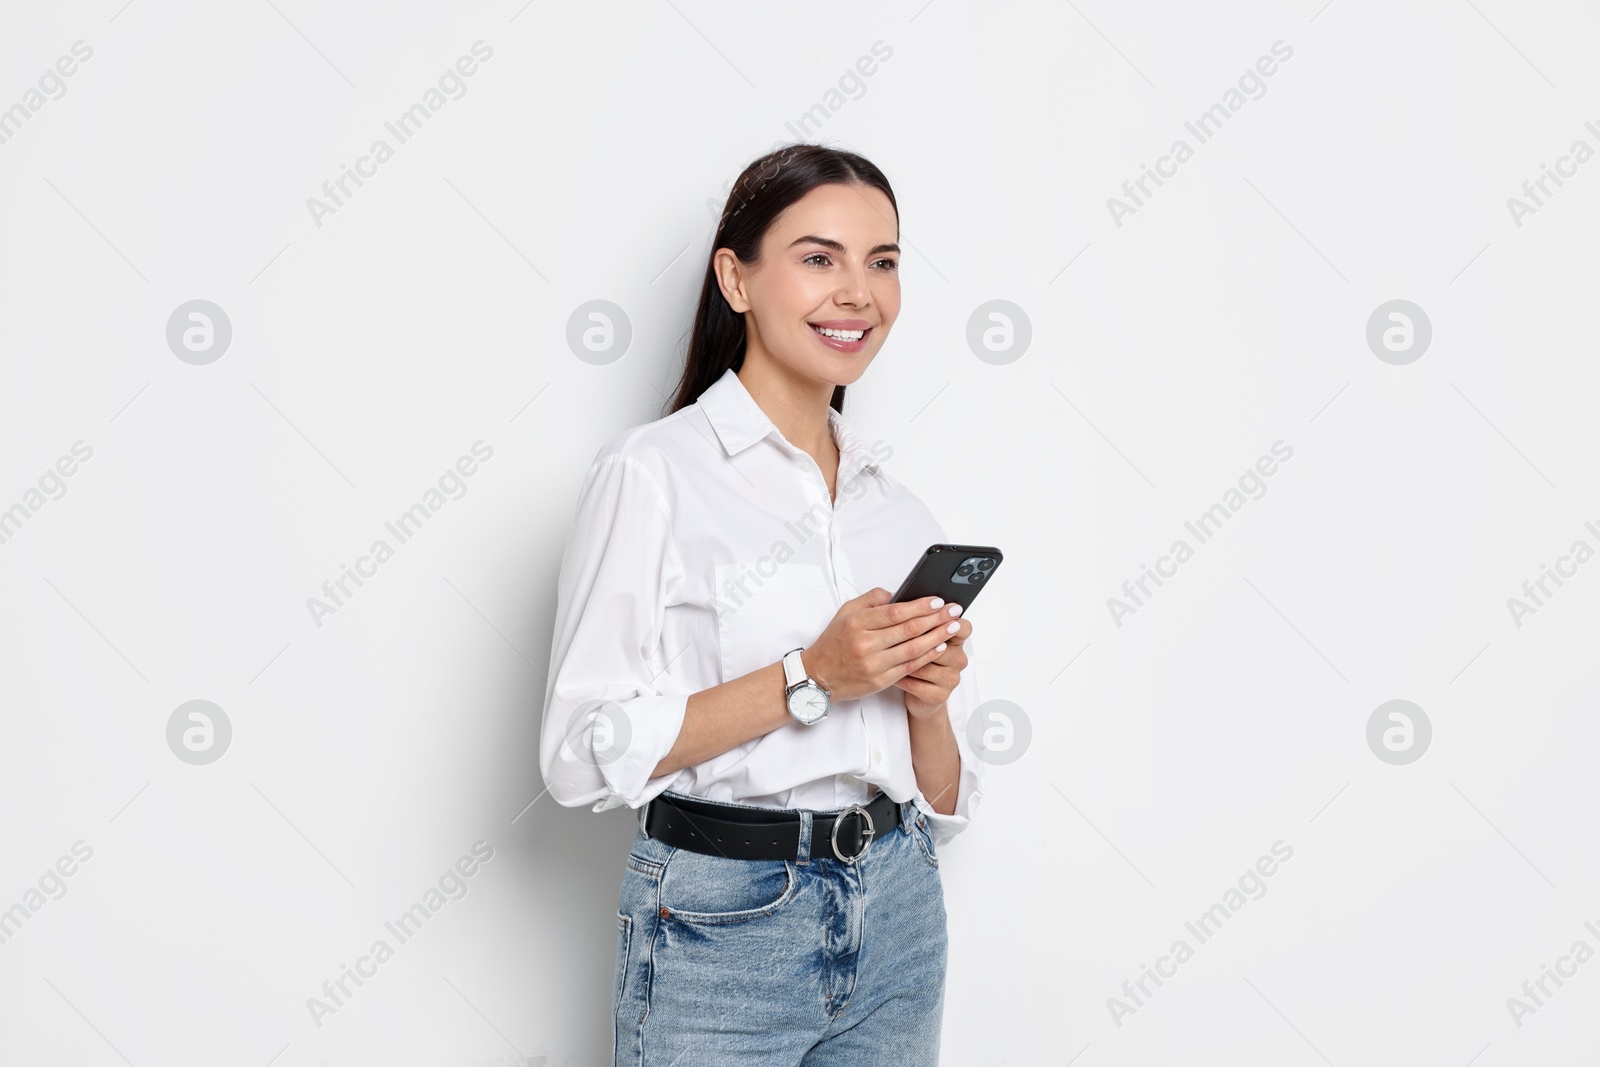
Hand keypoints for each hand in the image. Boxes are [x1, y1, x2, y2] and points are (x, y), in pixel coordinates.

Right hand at [800, 588, 964, 702]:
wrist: (818, 676)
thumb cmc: (834, 642)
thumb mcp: (845, 612)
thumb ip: (871, 599)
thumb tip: (897, 593)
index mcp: (856, 623)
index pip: (895, 612)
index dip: (920, 606)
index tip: (938, 601)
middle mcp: (865, 644)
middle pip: (908, 630)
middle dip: (936, 619)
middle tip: (954, 611)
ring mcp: (873, 664)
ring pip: (913, 649)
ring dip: (937, 637)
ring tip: (953, 627)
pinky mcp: (880, 681)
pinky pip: (909, 667)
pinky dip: (927, 656)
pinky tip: (940, 646)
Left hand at [894, 616, 970, 719]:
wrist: (918, 695)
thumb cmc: (916, 659)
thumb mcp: (919, 638)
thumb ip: (917, 620)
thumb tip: (898, 602)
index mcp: (956, 641)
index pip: (963, 627)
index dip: (952, 619)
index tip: (940, 607)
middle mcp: (957, 659)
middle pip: (941, 644)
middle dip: (917, 637)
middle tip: (895, 629)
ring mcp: (950, 678)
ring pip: (925, 665)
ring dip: (904, 659)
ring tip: (887, 651)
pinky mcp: (939, 695)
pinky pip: (915, 684)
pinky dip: (900, 677)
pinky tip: (888, 671)